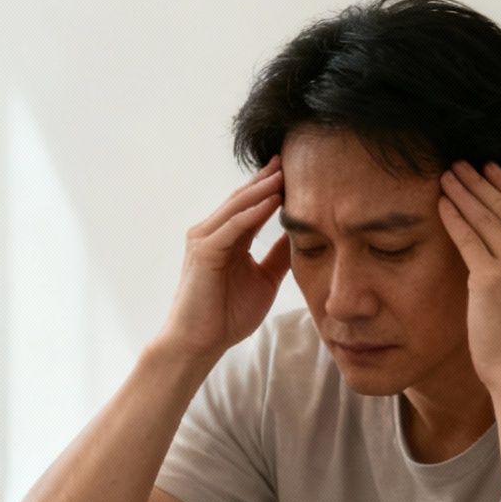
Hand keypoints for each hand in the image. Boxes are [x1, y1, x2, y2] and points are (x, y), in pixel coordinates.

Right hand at [154, 155, 291, 361]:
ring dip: (261, 189)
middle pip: (243, 198)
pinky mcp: (203, 252)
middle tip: (290, 158)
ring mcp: (205, 240)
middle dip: (266, 178)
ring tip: (285, 172)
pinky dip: (252, 213)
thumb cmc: (227, 316)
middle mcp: (212, 233)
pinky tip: (272, 201)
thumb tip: (301, 235)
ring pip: (237, 207)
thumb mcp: (265, 280)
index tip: (296, 170)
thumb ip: (279, 256)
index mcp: (227, 239)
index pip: (251, 205)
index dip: (271, 187)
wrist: (199, 343)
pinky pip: (232, 226)